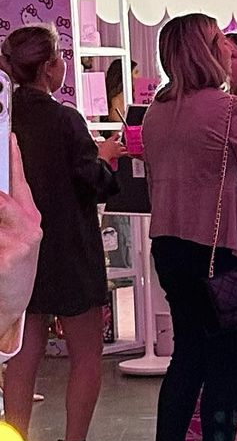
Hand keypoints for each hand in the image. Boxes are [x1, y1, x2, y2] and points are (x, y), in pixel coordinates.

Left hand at [0, 140, 41, 339]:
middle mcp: (28, 224)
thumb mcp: (16, 236)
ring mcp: (19, 240)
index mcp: (29, 215)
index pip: (19, 177)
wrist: (9, 304)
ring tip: (3, 239)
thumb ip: (8, 210)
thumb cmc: (10, 269)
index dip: (12, 155)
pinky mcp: (9, 256)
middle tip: (0, 204)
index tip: (7, 136)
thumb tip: (1, 192)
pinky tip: (1, 254)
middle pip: (2, 195)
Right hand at [97, 133, 124, 163]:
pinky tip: (128, 153)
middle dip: (120, 145)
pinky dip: (127, 153)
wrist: (103, 157)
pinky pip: (126, 152)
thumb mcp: (99, 145)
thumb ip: (99, 142)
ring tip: (123, 149)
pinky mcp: (120, 153)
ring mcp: (118, 148)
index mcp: (110, 140)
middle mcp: (115, 143)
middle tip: (119, 146)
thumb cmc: (101, 151)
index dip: (119, 134)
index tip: (120, 133)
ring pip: (124, 147)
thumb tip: (96, 141)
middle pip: (120, 143)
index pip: (116, 135)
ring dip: (124, 148)